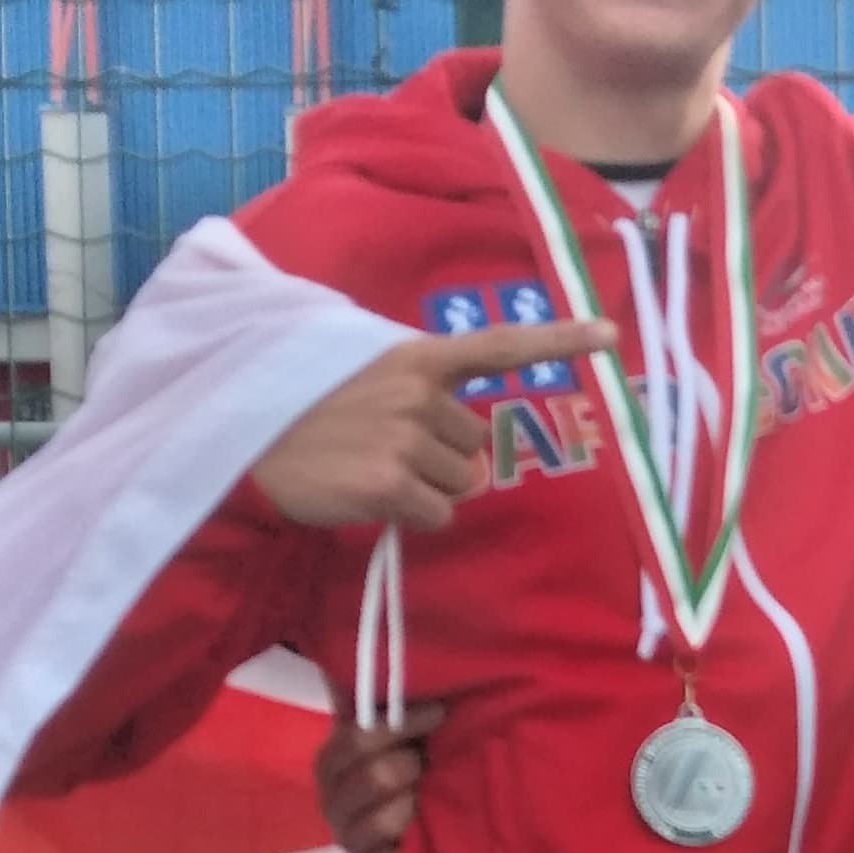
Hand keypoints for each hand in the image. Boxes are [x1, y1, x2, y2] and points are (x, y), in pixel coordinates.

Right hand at [254, 318, 610, 530]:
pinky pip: (438, 515)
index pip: (498, 345)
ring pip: (460, 484)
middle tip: (383, 450)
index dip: (560, 340)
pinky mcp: (390, 486)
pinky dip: (411, 516)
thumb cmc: (301, 408)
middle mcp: (418, 392)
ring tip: (369, 470)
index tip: (612, 336)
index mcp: (414, 356)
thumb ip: (417, 388)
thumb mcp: (359, 370)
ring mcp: (405, 439)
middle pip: (474, 445)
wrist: (241, 443)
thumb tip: (466, 448)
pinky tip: (368, 496)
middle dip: (441, 456)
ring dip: (425, 488)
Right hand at [316, 701, 442, 852]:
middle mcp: (330, 793)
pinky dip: (412, 829)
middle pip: (375, 773)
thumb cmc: (403, 771)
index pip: (358, 734)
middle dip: (411, 766)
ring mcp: (343, 831)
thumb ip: (379, 703)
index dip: (403, 723)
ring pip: (385, 813)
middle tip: (427, 764)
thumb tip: (357, 650)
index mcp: (332, 756)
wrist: (405, 834)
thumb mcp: (393, 736)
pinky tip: (421, 823)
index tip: (438, 713)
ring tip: (424, 795)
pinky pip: (392, 844)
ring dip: (415, 799)